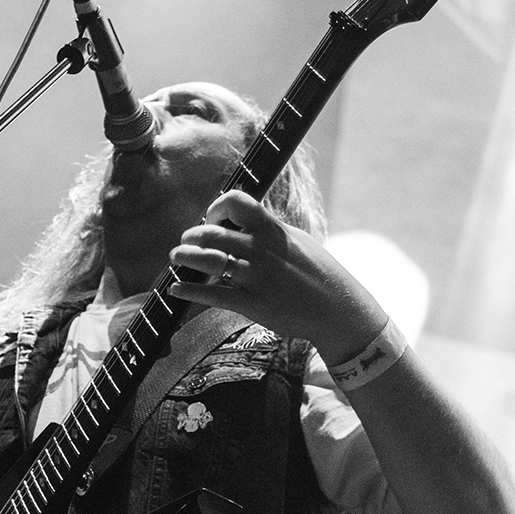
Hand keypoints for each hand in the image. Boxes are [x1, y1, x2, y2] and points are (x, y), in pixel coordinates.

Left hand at [167, 190, 387, 362]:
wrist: (338, 310)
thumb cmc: (319, 274)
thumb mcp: (297, 241)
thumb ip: (270, 230)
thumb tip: (247, 218)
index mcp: (273, 231)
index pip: (237, 202)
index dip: (217, 207)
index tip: (214, 217)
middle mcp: (262, 251)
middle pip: (213, 232)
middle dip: (192, 234)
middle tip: (186, 241)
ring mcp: (256, 278)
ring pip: (209, 261)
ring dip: (185, 256)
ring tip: (177, 257)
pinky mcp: (253, 305)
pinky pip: (213, 296)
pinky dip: (189, 291)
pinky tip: (176, 289)